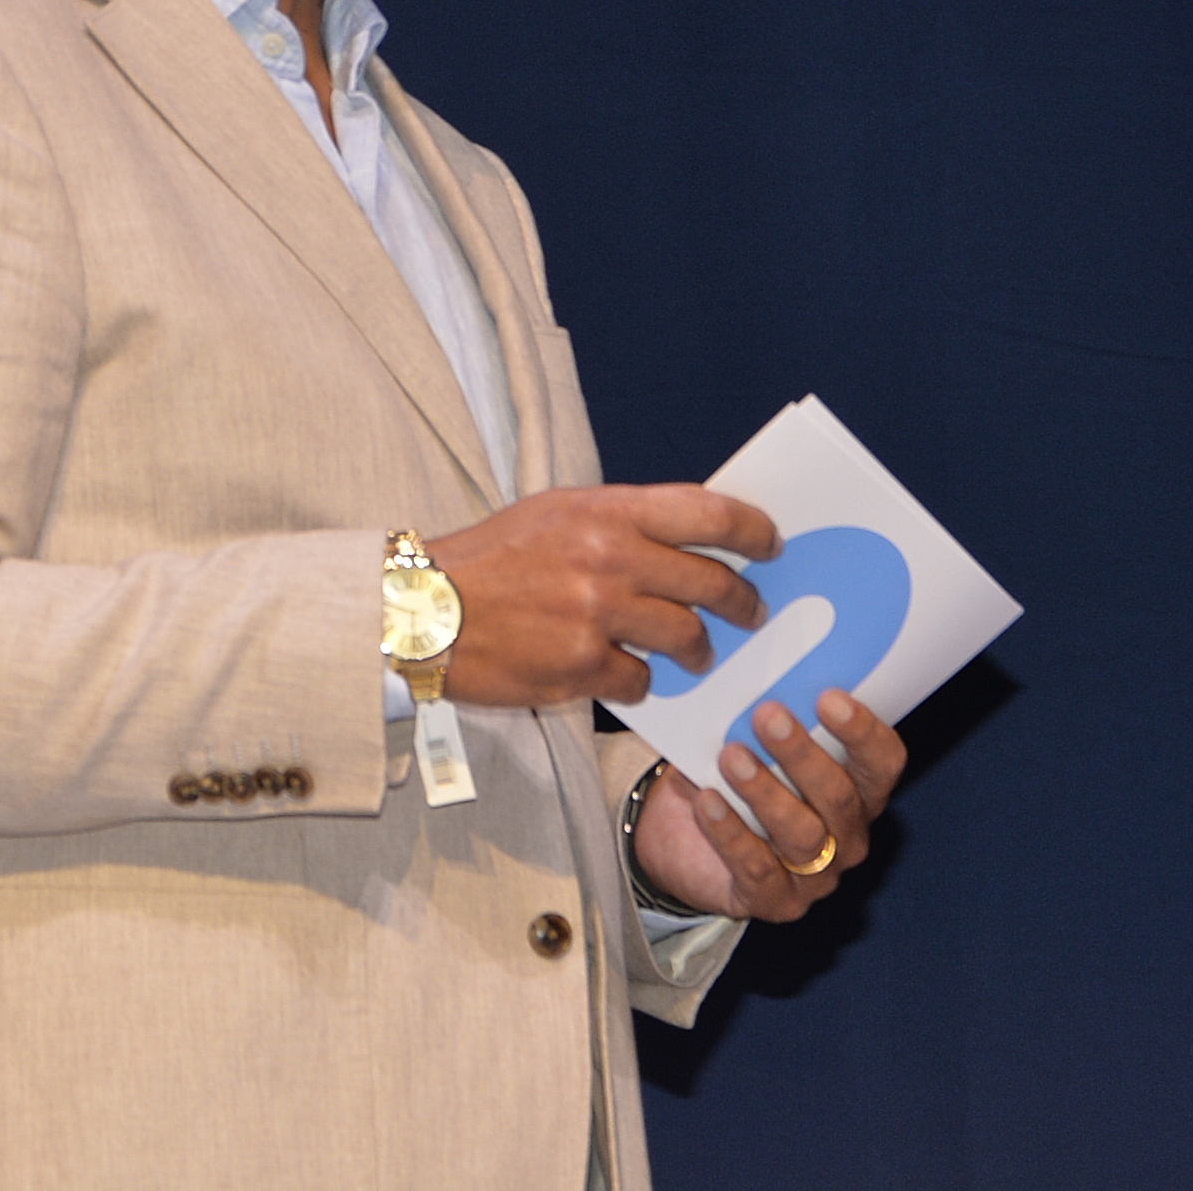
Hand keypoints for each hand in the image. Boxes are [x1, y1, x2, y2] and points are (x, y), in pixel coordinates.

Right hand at [429, 485, 777, 708]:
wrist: (421, 608)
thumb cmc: (491, 559)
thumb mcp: (556, 513)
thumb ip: (622, 522)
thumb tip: (689, 539)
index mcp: (605, 510)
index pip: (708, 512)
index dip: (753, 530)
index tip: (770, 544)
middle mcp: (608, 557)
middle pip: (711, 583)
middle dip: (742, 602)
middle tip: (750, 613)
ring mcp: (597, 615)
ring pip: (686, 637)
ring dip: (698, 649)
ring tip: (694, 653)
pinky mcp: (581, 667)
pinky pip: (641, 681)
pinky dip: (639, 682)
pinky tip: (623, 673)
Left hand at [630, 689, 906, 922]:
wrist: (685, 839)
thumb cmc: (734, 775)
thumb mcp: (751, 741)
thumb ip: (763, 714)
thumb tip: (750, 669)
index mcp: (859, 789)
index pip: (883, 763)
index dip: (863, 732)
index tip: (829, 696)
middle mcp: (847, 835)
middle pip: (840, 796)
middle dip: (803, 754)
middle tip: (767, 715)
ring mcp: (816, 876)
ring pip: (803, 835)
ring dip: (765, 792)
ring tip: (731, 756)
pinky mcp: (775, 902)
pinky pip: (757, 870)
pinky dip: (730, 833)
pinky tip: (706, 801)